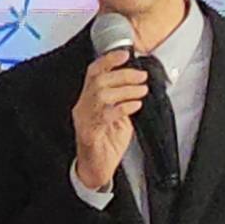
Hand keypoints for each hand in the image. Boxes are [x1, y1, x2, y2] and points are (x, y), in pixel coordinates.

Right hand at [72, 49, 147, 190]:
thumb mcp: (119, 116)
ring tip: (141, 91)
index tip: (125, 54)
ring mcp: (84, 119)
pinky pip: (105, 115)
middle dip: (123, 75)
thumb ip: (124, 100)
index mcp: (88, 99)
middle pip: (99, 81)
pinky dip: (122, 107)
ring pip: (101, 95)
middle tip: (141, 76)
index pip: (93, 72)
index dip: (108, 61)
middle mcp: (83, 107)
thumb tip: (139, 84)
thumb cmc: (107, 143)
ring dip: (126, 90)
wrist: (97, 169)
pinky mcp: (89, 133)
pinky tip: (134, 106)